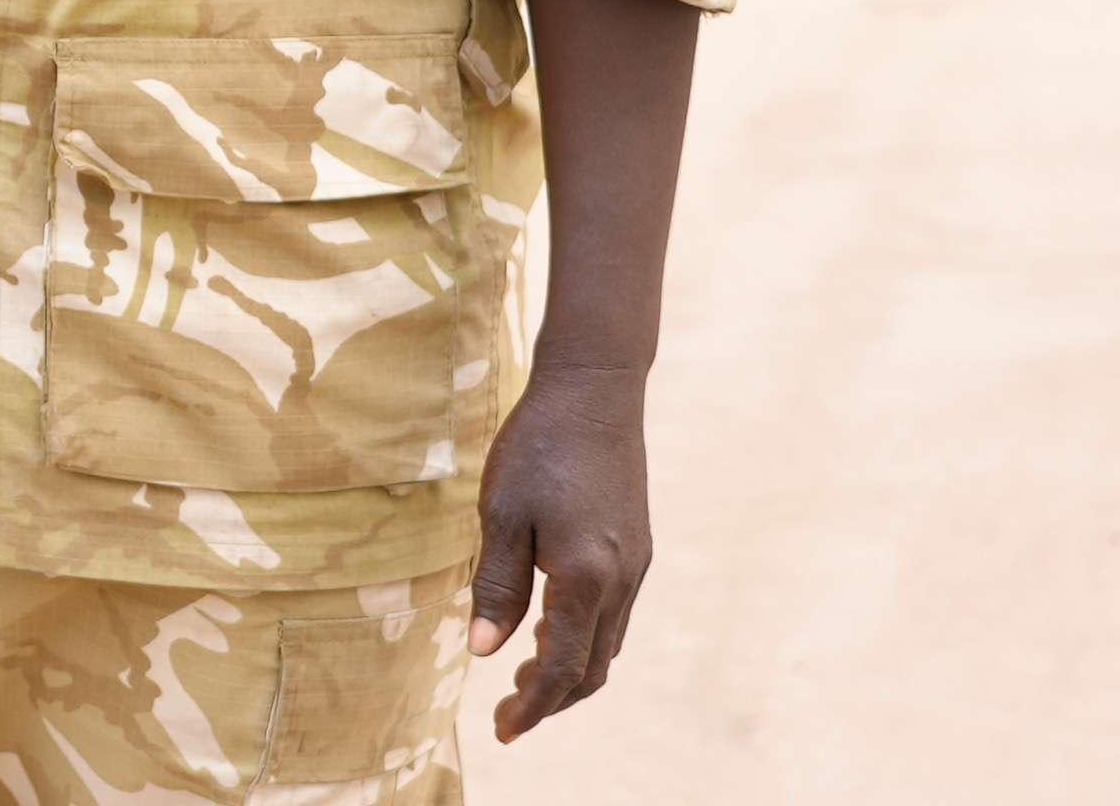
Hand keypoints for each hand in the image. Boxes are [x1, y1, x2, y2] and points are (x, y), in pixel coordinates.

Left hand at [467, 360, 651, 742]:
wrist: (594, 390)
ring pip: (607, 645)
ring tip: (524, 679)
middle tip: (509, 713)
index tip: (503, 729)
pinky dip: (584, 639)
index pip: (563, 668)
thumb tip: (484, 650)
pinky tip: (550, 629)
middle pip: (592, 668)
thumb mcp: (501, 512)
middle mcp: (621, 580)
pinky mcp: (636, 547)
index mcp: (586, 578)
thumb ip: (496, 585)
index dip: (533, 706)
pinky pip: (614, 616)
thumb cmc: (539, 445)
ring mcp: (635, 565)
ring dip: (569, 672)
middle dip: (551, 699)